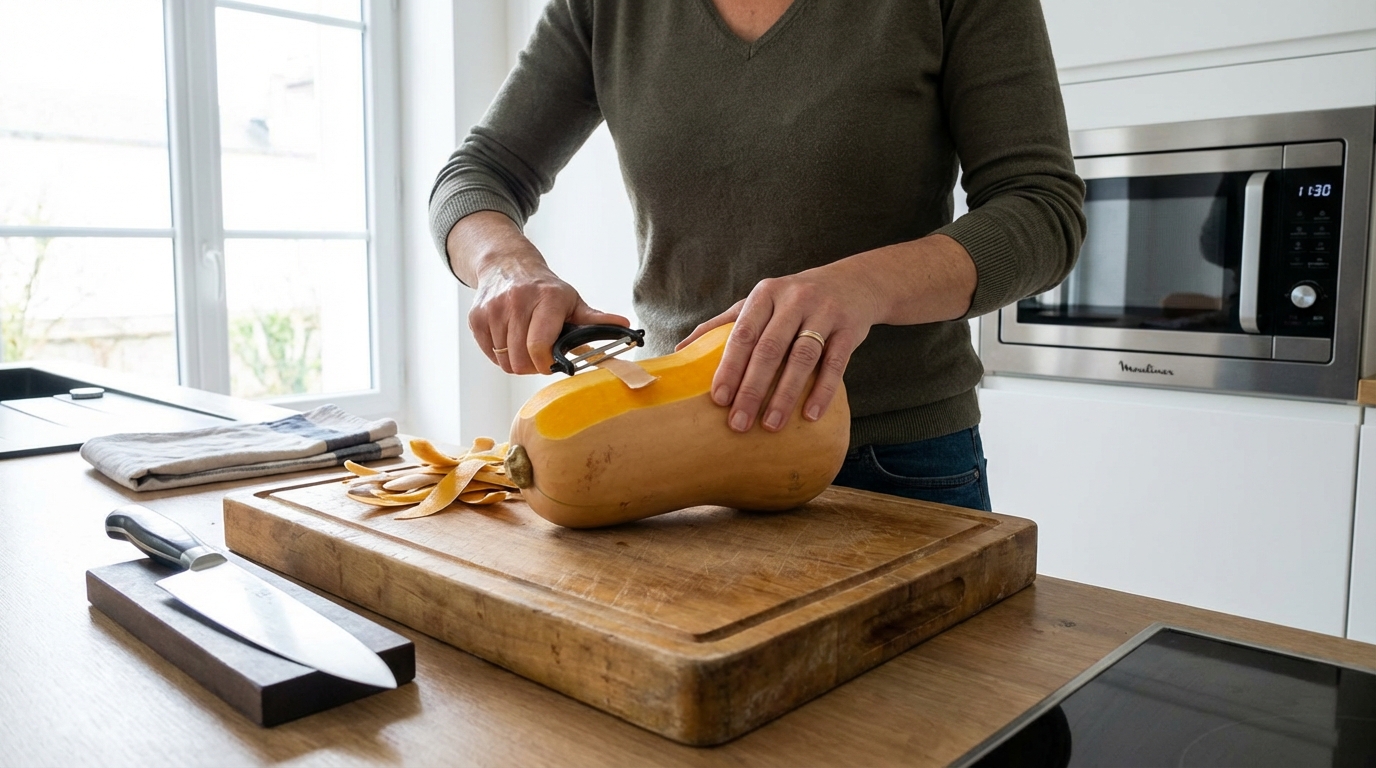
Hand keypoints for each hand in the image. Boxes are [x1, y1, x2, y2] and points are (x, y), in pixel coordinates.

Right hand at [452, 213, 627, 374]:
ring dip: (516, 361)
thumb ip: (595, 319)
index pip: (539, 347)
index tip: (551, 361)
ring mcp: (493, 309)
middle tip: (540, 355)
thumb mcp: (572, 301)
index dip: (545, 363)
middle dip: (532, 366)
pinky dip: (500, 355)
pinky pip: (489, 354)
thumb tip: (625, 325)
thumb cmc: (545, 290)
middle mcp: (517, 301)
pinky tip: (510, 340)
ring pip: (504, 361)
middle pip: (520, 360)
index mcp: (547, 298)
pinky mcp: (476, 317)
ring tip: (525, 344)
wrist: (507, 265)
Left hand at [676, 263, 877, 432]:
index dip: (730, 367)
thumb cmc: (794, 299)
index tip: (718, 399)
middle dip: (752, 389)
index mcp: (766, 294)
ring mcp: (824, 313)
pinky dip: (823, 390)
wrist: (853, 283)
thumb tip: (680, 350)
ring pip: (802, 357)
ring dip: (785, 394)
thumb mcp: (760, 302)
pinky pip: (835, 363)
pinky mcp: (849, 329)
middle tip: (739, 423)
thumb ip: (723, 324)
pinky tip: (810, 414)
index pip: (743, 334)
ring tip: (770, 425)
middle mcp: (794, 300)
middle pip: (770, 349)